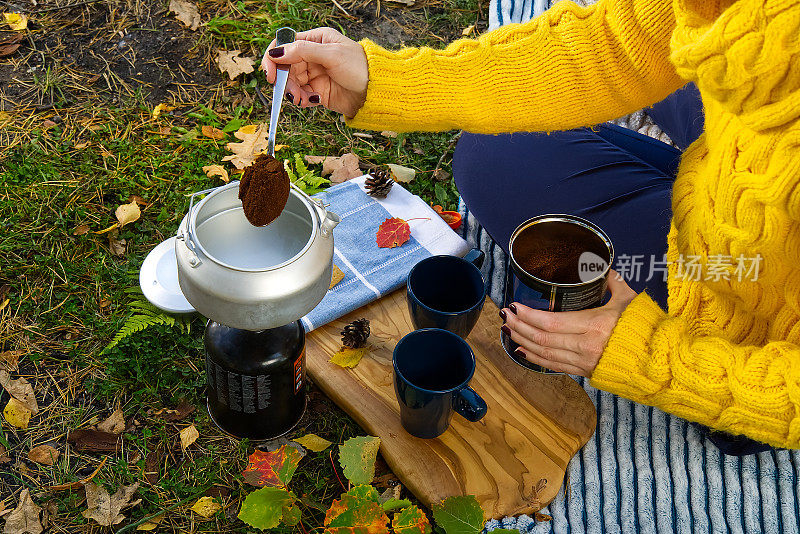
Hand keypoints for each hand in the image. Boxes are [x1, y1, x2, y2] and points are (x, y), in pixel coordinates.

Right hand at [261, 27, 368, 116]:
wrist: (376, 92)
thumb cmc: (360, 67)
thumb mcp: (331, 54)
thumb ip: (303, 51)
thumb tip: (277, 52)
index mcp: (316, 40)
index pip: (285, 44)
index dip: (274, 57)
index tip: (270, 73)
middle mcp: (312, 56)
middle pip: (285, 66)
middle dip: (285, 80)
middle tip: (289, 92)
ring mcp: (314, 74)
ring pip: (291, 83)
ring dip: (293, 92)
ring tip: (303, 99)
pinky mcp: (318, 91)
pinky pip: (301, 95)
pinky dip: (302, 99)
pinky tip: (312, 100)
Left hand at [500, 270, 636, 375]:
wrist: (660, 361)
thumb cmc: (646, 329)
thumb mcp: (629, 301)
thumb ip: (613, 283)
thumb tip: (603, 268)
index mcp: (594, 326)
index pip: (551, 322)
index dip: (529, 316)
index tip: (515, 306)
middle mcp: (585, 347)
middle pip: (542, 338)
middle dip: (519, 327)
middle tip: (505, 316)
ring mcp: (584, 362)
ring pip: (544, 354)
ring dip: (523, 342)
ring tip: (508, 331)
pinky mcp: (585, 371)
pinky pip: (553, 366)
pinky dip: (535, 358)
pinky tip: (523, 350)